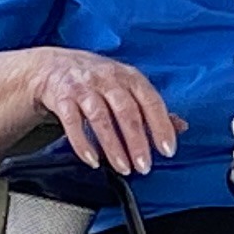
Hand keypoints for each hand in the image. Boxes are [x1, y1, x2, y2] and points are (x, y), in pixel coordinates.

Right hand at [31, 49, 181, 176]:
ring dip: (113, 146)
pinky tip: (93, 160)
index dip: (161, 126)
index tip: (167, 150)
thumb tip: (180, 126)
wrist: (53, 65)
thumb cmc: (97, 78)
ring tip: (123, 167)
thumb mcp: (127, 85)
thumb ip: (151, 107)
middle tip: (144, 166)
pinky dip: (83, 144)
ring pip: (100, 118)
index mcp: (130, 77)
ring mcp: (84, 88)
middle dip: (137, 141)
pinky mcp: (62, 98)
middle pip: (126, 111)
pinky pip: (72, 123)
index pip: (150, 101)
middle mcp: (108, 79)